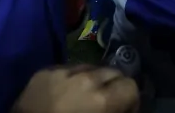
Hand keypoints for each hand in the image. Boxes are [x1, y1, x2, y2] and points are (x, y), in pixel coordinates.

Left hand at [11, 65, 137, 112]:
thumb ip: (115, 112)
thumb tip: (123, 109)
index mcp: (102, 98)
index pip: (131, 86)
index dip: (130, 101)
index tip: (123, 112)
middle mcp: (85, 77)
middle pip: (113, 71)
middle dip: (113, 88)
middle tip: (105, 106)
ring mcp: (62, 71)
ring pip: (90, 67)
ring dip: (93, 81)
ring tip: (83, 99)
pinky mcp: (43, 71)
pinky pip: (67, 69)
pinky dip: (72, 80)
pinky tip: (63, 96)